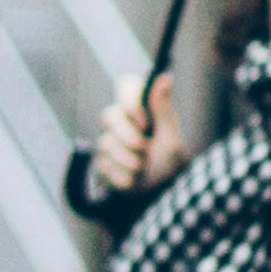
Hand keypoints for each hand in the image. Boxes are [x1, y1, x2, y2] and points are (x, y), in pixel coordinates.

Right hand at [86, 78, 185, 201]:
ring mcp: (108, 140)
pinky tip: (132, 179)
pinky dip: (121, 176)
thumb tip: (164, 75)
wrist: (158, 195)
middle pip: (109, 115)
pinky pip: (102, 164)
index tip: (144, 122)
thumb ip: (163, 109)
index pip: (125, 85)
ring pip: (106, 143)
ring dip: (128, 160)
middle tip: (144, 150)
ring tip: (142, 169)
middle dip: (128, 137)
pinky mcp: (100, 162)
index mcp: (140, 108)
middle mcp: (121, 120)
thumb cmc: (169, 163)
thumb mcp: (170, 137)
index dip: (130, 102)